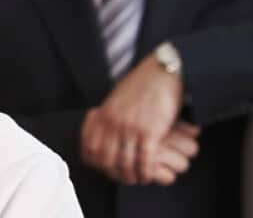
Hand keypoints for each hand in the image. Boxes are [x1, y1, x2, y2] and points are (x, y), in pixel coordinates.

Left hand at [82, 53, 184, 183]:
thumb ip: (108, 115)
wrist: (161, 72)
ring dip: (130, 176)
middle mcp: (113, 122)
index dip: (95, 162)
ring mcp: (130, 127)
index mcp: (104, 114)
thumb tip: (102, 127)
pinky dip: (145, 171)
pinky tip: (148, 175)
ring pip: (124, 162)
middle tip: (122, 178)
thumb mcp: (117, 98)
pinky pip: (144, 160)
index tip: (103, 169)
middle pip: (105, 159)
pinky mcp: (150, 131)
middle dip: (113, 173)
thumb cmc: (141, 85)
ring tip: (137, 179)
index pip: (90, 147)